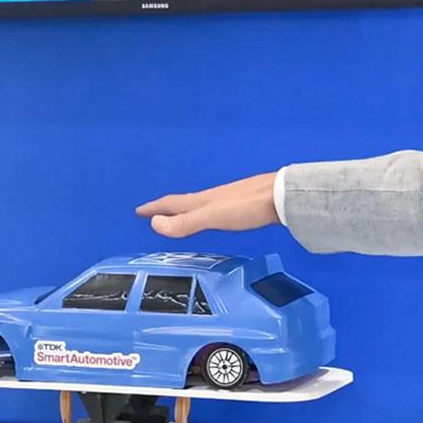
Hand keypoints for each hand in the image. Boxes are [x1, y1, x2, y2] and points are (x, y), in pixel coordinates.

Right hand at [136, 172, 279, 238]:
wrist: (283, 197)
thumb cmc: (248, 207)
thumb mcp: (212, 217)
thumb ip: (186, 223)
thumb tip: (154, 225)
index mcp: (203, 201)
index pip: (173, 204)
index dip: (155, 208)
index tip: (139, 211)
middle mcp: (213, 198)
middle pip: (184, 203)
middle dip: (166, 208)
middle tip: (153, 213)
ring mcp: (229, 200)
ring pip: (200, 204)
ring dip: (185, 210)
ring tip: (179, 216)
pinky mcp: (244, 205)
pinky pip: (215, 208)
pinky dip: (205, 213)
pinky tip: (215, 216)